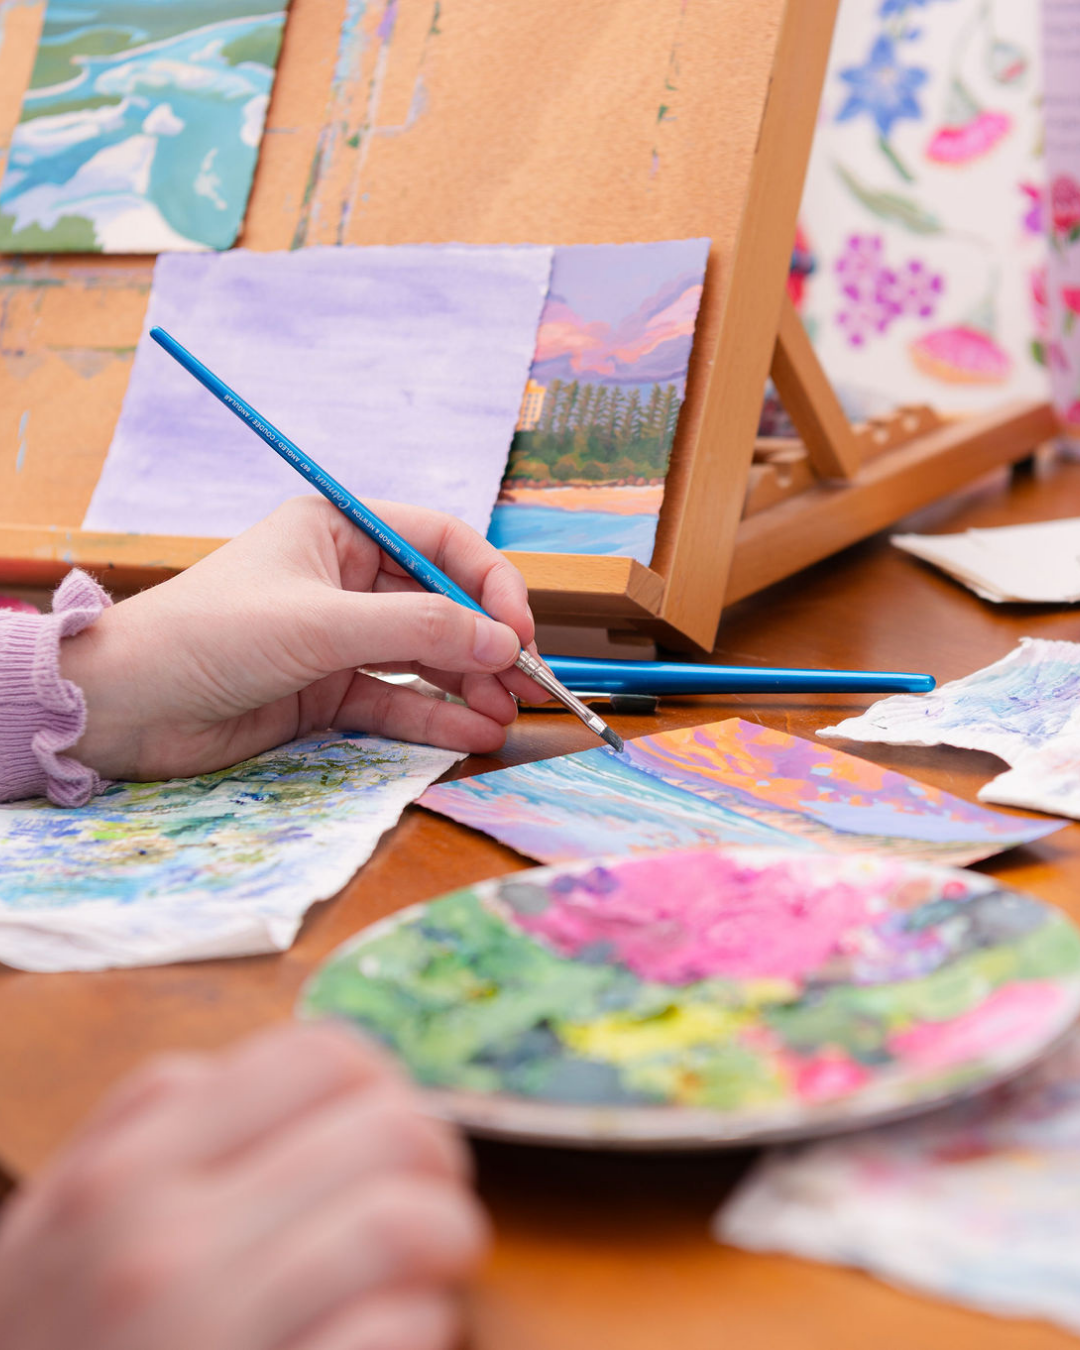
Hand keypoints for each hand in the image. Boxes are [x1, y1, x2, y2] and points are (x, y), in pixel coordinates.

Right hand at [0, 1023, 487, 1349]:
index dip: (379, 1081)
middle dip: (435, 1159)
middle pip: (387, 1130)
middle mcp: (166, 1245)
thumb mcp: (57, 1221)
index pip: (318, 1056)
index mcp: (128, 1173)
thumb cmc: (49, 1346)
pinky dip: (425, 1322)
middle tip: (428, 1192)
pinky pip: (401, 1331)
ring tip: (434, 1261)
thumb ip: (145, 1122)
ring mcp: (217, 1337)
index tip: (383, 1120)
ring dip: (448, 1237)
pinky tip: (400, 1331)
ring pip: (408, 1224)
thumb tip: (266, 1071)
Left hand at [61, 496, 544, 780]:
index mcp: (337, 531)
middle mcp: (343, 580)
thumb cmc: (210, 636)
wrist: (127, 708)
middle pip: (439, 603)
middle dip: (484, 642)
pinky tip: (471, 734)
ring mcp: (337, 639)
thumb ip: (418, 630)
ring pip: (424, 657)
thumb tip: (503, 643)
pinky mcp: (327, 693)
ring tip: (504, 716)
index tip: (518, 627)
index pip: (439, 542)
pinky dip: (435, 718)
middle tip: (524, 682)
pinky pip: (397, 701)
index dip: (487, 581)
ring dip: (467, 685)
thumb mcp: (322, 624)